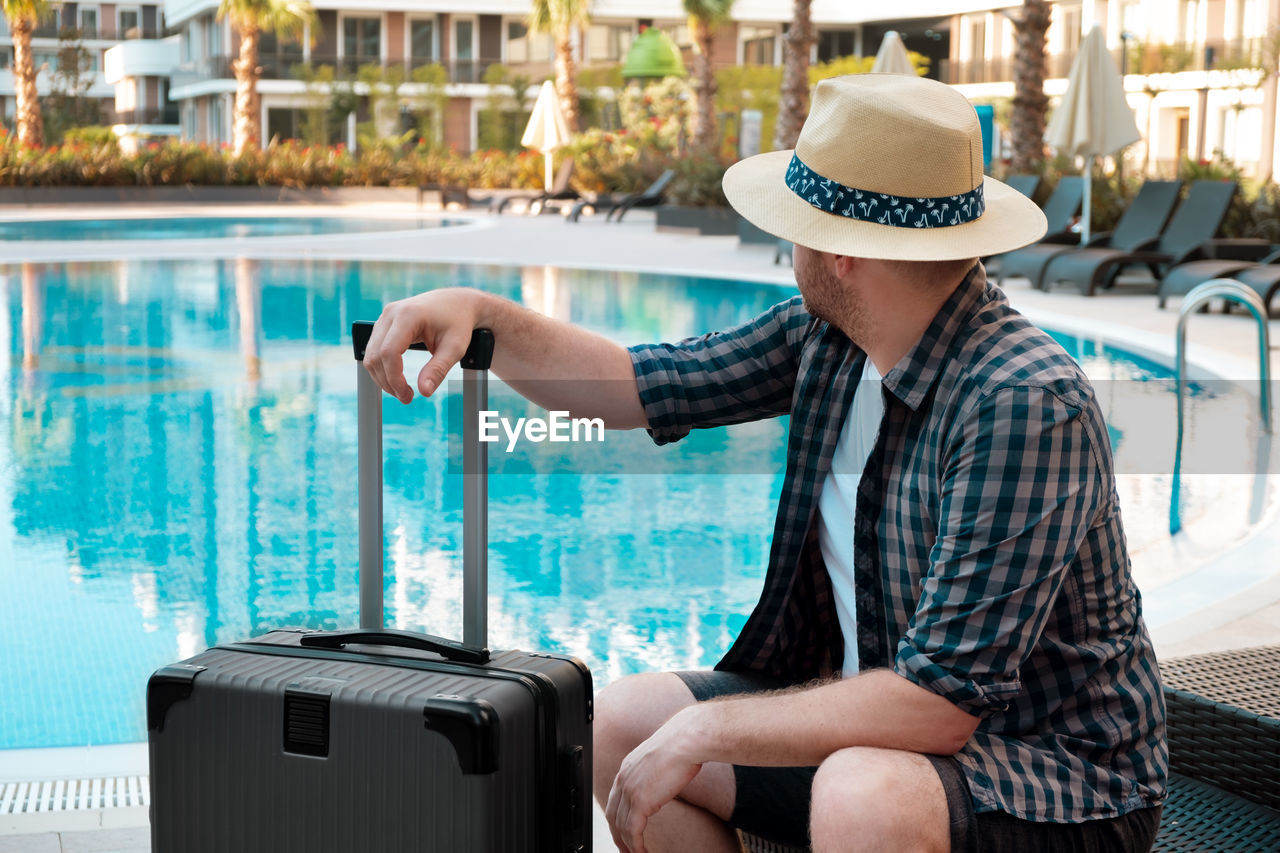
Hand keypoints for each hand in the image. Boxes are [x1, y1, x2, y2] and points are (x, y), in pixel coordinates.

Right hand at [362, 288, 484, 402]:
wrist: (457, 303)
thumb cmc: (458, 323)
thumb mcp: (454, 348)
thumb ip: (438, 370)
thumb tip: (424, 392)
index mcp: (408, 315)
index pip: (389, 352)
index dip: (394, 378)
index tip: (407, 395)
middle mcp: (391, 313)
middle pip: (376, 355)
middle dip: (387, 381)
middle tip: (406, 397)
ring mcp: (385, 317)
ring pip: (371, 354)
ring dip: (382, 377)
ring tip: (402, 390)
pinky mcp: (384, 323)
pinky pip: (374, 349)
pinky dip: (382, 367)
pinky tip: (397, 378)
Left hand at [605, 709, 703, 852]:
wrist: (686, 741)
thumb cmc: (681, 746)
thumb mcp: (661, 759)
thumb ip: (654, 772)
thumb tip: (662, 781)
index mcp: (627, 768)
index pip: (615, 799)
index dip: (617, 818)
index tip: (622, 831)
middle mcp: (623, 779)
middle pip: (613, 815)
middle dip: (617, 836)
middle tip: (625, 849)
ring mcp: (630, 790)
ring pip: (622, 826)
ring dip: (628, 845)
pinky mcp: (640, 801)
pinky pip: (632, 830)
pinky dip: (635, 845)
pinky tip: (641, 852)